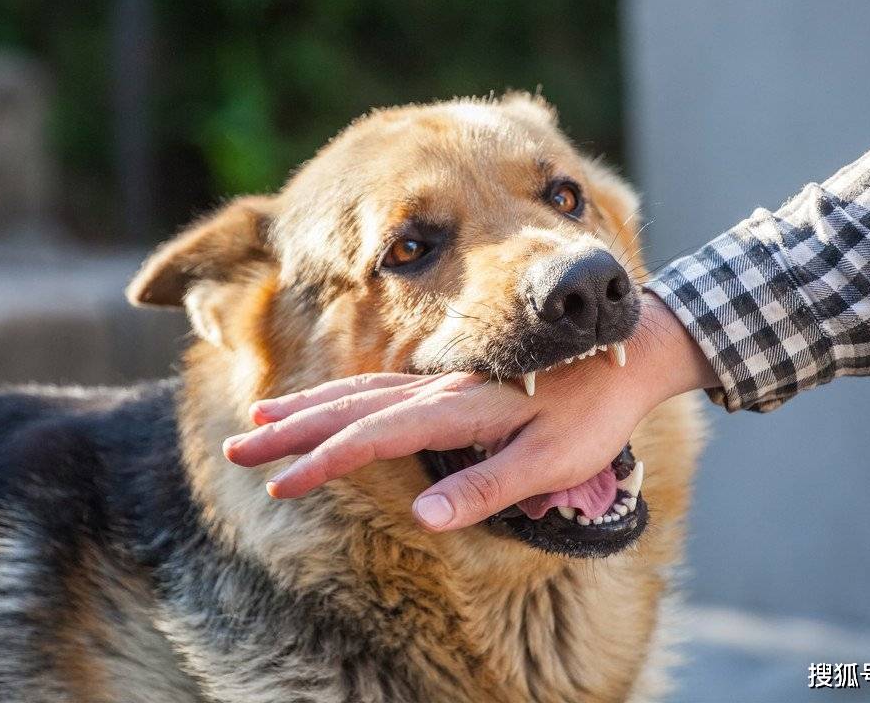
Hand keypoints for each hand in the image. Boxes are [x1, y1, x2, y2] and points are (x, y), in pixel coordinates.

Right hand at [222, 293, 717, 530]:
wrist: (630, 352)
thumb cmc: (595, 413)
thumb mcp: (553, 461)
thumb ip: (488, 487)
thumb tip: (424, 516)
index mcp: (461, 409)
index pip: (376, 436)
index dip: (325, 461)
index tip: (281, 483)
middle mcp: (442, 389)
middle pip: (351, 407)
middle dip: (292, 429)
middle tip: (239, 444)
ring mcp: (445, 381)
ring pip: (361, 390)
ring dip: (309, 406)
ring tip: (263, 417)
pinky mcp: (454, 382)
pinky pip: (385, 386)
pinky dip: (344, 396)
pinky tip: (329, 404)